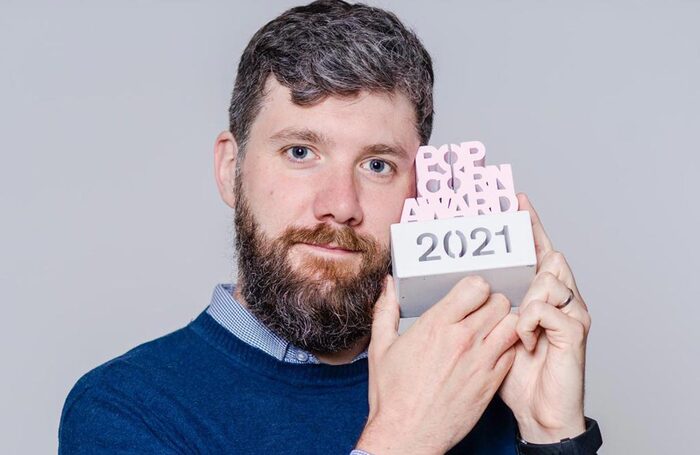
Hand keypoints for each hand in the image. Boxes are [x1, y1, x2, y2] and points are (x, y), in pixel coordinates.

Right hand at [356, 275, 518, 454]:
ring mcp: (481, 361)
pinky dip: (508, 348)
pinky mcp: (491, 382)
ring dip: (504, 323)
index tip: (468, 295)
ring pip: (513, 325)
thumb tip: (388, 286)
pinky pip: (514, 353)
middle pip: (499, 302)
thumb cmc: (393, 395)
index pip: (476, 286)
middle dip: (492, 302)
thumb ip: (385, 311)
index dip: (475, 287)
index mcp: (436, 326)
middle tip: (481, 312)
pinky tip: (493, 352)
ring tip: (492, 329)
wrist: (407, 435)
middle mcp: (463, 340)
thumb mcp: (382, 347)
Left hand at [498, 193, 591, 442]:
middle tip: (513, 223)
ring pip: (552, 277)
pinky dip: (531, 319)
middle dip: (532, 242)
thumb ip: (479, 307)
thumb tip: (442, 283)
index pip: (535, 252)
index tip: (516, 200)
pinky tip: (525, 338)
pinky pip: (550, 310)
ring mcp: (571, 315)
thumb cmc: (515, 375)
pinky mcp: (574, 334)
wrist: (539, 414)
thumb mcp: (491, 334)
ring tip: (517, 315)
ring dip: (529, 290)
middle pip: (549, 256)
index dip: (528, 226)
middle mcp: (559, 300)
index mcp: (538, 297)